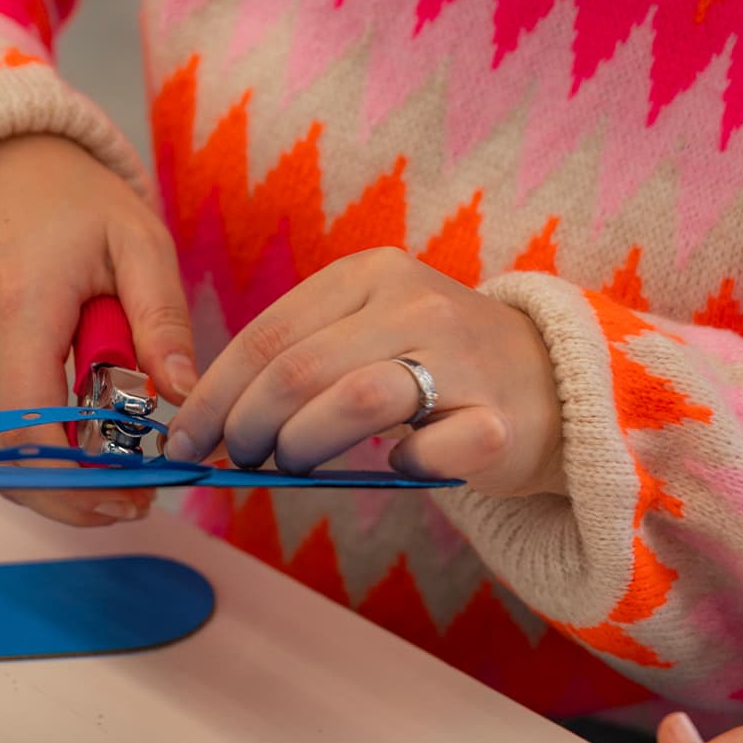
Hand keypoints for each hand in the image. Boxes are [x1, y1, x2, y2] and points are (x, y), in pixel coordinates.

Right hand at [0, 135, 196, 526]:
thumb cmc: (76, 201)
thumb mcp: (139, 243)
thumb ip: (163, 320)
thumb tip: (187, 395)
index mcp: (19, 309)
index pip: (32, 428)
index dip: (82, 478)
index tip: (139, 492)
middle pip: (7, 458)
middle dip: (71, 497)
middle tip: (137, 501)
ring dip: (53, 483)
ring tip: (120, 484)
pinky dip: (34, 457)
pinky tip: (85, 454)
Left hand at [165, 248, 564, 496]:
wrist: (557, 382)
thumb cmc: (440, 364)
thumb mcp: (369, 330)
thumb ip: (303, 356)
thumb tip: (215, 417)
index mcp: (371, 274)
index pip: (267, 334)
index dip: (214, 393)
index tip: (185, 439)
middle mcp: (415, 301)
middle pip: (299, 369)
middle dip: (247, 425)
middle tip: (237, 461)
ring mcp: (463, 356)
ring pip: (355, 399)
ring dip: (304, 444)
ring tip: (294, 465)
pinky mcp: (500, 419)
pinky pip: (428, 451)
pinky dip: (402, 468)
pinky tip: (402, 466)